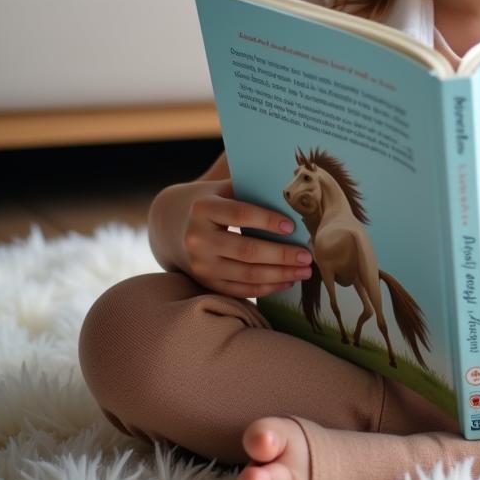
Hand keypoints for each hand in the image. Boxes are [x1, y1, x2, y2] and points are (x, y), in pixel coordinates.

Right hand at [174, 178, 313, 298]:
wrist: (173, 226)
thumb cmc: (212, 202)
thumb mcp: (224, 188)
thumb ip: (252, 189)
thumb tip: (294, 195)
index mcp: (203, 208)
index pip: (240, 214)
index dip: (268, 221)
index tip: (293, 227)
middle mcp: (197, 239)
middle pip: (246, 251)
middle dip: (281, 255)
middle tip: (307, 256)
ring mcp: (200, 265)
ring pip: (246, 275)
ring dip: (279, 275)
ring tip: (304, 271)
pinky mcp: (205, 282)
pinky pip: (240, 290)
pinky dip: (266, 288)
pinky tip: (287, 282)